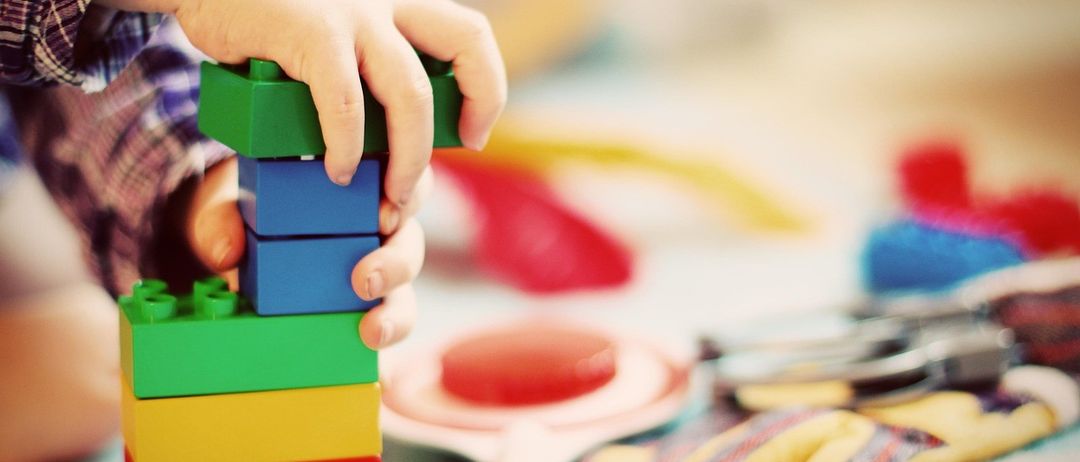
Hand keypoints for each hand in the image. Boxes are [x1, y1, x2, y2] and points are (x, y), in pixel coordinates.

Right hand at [111, 0, 506, 205]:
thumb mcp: (331, 31)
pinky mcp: (308, 31)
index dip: (485, 86)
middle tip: (456, 155)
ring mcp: (351, 13)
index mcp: (398, 1)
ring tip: (391, 194)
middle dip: (474, 109)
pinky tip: (336, 170)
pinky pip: (344, 102)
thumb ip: (365, 63)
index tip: (472, 132)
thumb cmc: (267, 21)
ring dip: (409, 156)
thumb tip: (389, 134)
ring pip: (410, 93)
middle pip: (466, 46)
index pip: (470, 35)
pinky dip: (346, 146)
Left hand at [184, 157, 431, 349]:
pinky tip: (380, 363)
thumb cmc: (245, 211)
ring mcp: (376, 268)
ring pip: (405, 288)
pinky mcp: (367, 305)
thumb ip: (220, 220)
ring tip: (373, 329)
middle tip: (366, 279)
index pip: (403, 182)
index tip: (383, 217)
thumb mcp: (227, 205)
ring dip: (397, 311)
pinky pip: (389, 322)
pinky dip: (387, 337)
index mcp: (359, 185)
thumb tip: (226, 253)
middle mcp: (377, 227)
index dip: (407, 196)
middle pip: (410, 239)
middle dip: (397, 262)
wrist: (233, 245)